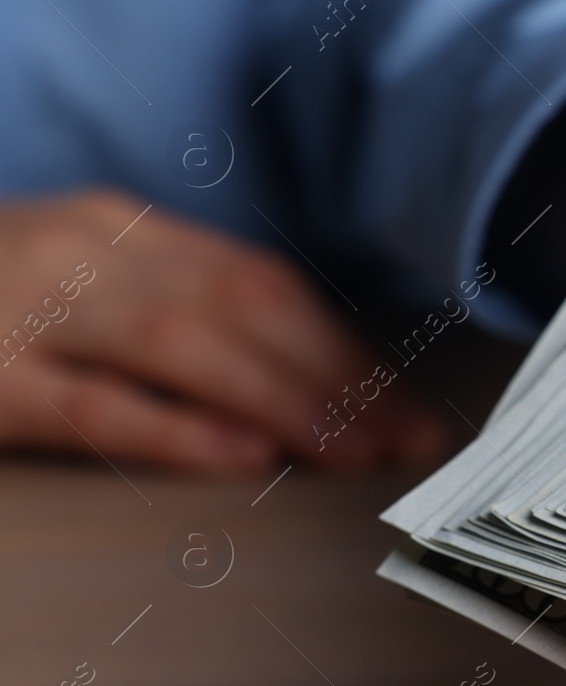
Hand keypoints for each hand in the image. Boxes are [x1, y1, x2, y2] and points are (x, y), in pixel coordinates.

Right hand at [0, 191, 444, 475]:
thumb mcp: (87, 280)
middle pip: (244, 310)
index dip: (345, 346)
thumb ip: (178, 308)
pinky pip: (92, 404)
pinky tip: (245, 456)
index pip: (265, 285)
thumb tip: (304, 374)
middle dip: (339, 378)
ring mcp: (31, 309)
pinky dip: (175, 429)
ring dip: (286, 401)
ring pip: (184, 347)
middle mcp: (89, 253)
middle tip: (408, 439)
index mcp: (124, 230)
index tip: (408, 402)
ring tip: (353, 452)